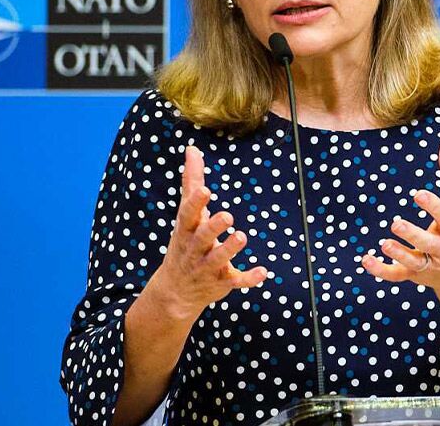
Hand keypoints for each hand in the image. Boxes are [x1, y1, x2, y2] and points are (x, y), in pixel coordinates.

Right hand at [148, 145, 268, 320]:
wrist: (175, 290)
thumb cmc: (185, 241)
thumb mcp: (187, 214)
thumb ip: (192, 182)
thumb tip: (192, 149)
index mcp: (186, 230)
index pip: (188, 215)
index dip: (196, 203)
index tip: (205, 190)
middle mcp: (195, 248)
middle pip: (203, 237)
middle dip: (213, 227)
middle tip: (228, 216)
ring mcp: (207, 267)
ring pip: (218, 259)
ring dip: (229, 249)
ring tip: (241, 236)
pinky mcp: (221, 282)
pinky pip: (235, 281)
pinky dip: (248, 278)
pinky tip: (263, 272)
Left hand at [361, 141, 439, 311]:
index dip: (433, 206)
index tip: (418, 194)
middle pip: (428, 243)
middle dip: (413, 235)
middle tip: (396, 224)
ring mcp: (429, 263)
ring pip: (413, 262)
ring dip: (398, 254)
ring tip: (384, 244)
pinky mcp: (415, 275)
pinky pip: (398, 276)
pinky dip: (381, 271)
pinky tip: (366, 260)